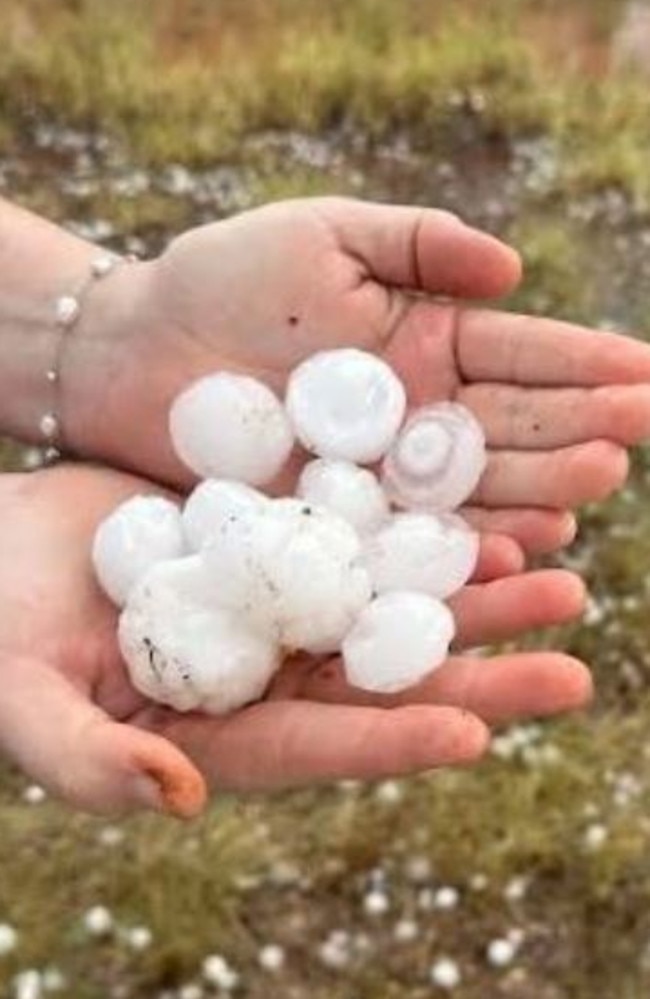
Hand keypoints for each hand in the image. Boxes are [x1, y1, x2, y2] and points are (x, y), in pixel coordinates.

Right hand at [0, 464, 589, 816]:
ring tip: (557, 582)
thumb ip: (89, 763)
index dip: (388, 740)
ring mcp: (281, 603)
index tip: (469, 736)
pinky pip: (365, 535)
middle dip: (476, 677)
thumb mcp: (26, 702)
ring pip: (392, 605)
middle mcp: (269, 671)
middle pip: (384, 680)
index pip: (318, 743)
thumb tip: (179, 802)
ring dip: (473, 600)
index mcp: (222, 727)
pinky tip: (488, 518)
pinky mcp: (281, 540)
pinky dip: (423, 529)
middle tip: (570, 673)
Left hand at [67, 198, 649, 554]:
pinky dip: (465, 541)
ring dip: (538, 486)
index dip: (579, 362)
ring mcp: (380, 473)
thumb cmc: (221, 280)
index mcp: (423, 342)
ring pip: (474, 485)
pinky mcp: (339, 518)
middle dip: (576, 425)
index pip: (516, 354)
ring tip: (599, 479)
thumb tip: (515, 270)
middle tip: (636, 429)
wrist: (133, 351)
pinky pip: (411, 535)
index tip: (642, 369)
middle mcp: (415, 416)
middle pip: (509, 425)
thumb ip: (420, 244)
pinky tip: (519, 540)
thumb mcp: (325, 236)